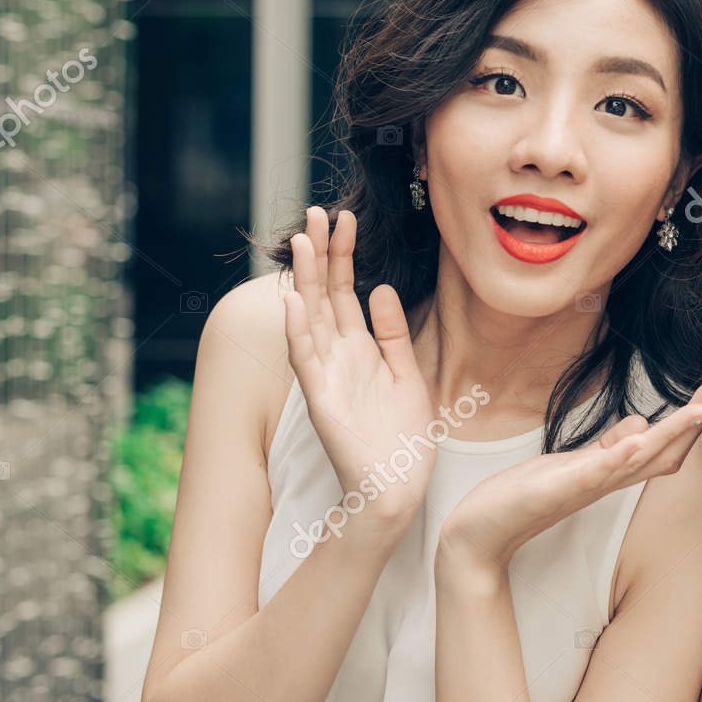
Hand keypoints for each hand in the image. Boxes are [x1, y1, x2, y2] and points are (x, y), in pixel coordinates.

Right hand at [283, 206, 435, 538]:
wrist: (396, 489)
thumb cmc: (402, 438)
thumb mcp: (408, 375)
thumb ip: (394, 334)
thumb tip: (382, 288)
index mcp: (359, 349)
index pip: (345, 291)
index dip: (344, 255)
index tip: (346, 218)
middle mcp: (337, 357)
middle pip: (323, 295)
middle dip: (321, 254)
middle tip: (317, 211)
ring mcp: (325, 378)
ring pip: (309, 319)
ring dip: (304, 281)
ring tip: (303, 242)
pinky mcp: (321, 402)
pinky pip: (306, 362)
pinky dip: (299, 332)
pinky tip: (294, 302)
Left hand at [436, 380, 701, 578]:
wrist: (480, 533)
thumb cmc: (524, 498)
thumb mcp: (574, 465)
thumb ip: (609, 447)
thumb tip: (642, 424)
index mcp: (611, 472)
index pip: (665, 447)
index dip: (692, 421)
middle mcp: (606, 481)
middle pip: (664, 452)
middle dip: (694, 421)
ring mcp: (585, 485)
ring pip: (638, 459)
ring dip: (670, 435)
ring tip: (697, 410)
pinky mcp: (559, 487)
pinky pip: (596, 471)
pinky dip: (619, 454)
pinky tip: (638, 437)